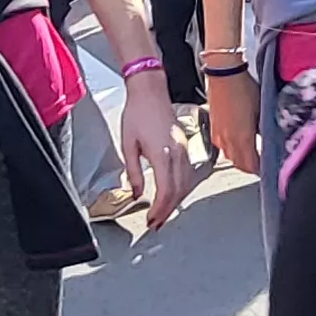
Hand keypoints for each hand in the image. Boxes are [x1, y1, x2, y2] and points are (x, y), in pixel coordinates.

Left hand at [118, 83, 191, 227]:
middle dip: (168, 210)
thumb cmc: (137, 113)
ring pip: (186, 184)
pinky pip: (187, 174)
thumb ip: (134, 173)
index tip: (151, 220)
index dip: (160, 209)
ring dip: (175, 201)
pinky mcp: (184, 146)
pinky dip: (180, 189)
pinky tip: (172, 195)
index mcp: (162, 153)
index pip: (166, 190)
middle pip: (178, 191)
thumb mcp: (128, 145)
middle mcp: (177, 153)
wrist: (150, 92)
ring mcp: (183, 150)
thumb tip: (137, 193)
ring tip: (163, 213)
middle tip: (156, 223)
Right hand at [204, 66, 260, 178]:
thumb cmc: (243, 88)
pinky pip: (223, 147)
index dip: (261, 169)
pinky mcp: (213, 129)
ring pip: (230, 157)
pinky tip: (238, 144)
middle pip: (239, 164)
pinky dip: (232, 150)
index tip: (269, 169)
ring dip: (240, 160)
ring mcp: (218, 135)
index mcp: (241, 138)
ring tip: (251, 157)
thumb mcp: (262, 109)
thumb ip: (264, 129)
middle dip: (251, 167)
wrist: (223, 74)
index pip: (251, 165)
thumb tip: (269, 140)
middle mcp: (227, 141)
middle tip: (261, 166)